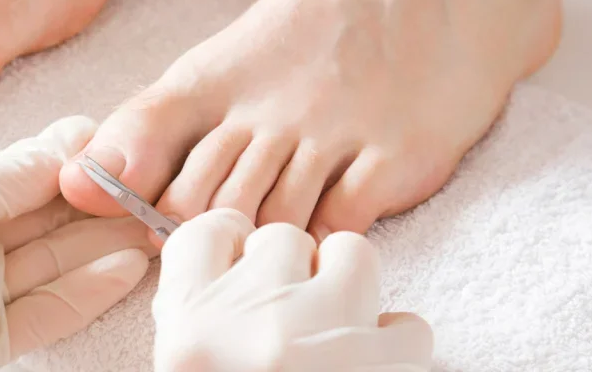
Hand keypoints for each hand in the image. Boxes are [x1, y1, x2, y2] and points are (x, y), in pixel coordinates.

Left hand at [0, 116, 157, 371]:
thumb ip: (5, 177)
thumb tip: (69, 143)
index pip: (21, 178)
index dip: (71, 164)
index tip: (122, 148)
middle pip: (45, 222)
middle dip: (100, 205)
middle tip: (154, 190)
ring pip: (55, 266)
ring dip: (107, 246)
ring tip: (157, 225)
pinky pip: (47, 314)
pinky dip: (90, 291)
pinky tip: (128, 266)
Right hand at [152, 209, 433, 371]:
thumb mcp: (185, 365)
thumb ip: (197, 316)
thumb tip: (226, 274)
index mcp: (190, 332)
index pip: (204, 233)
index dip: (226, 238)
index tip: (239, 254)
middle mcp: (253, 323)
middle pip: (279, 235)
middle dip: (288, 268)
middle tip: (287, 314)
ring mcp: (323, 337)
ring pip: (351, 255)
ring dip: (346, 287)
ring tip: (336, 329)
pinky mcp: (383, 364)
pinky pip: (406, 325)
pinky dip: (393, 344)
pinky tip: (371, 365)